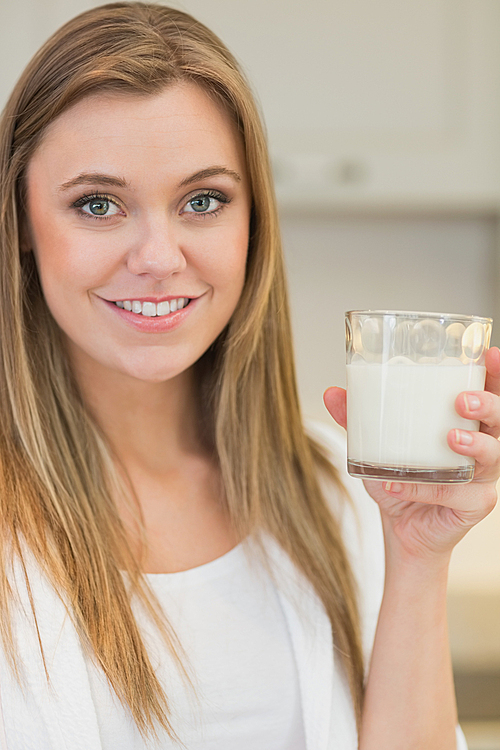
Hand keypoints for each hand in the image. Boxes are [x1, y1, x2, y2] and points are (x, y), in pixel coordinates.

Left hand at [324, 347, 499, 563]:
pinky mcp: (475, 505)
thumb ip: (357, 419)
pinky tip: (398, 486)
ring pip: (493, 457)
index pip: (490, 393)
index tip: (489, 355)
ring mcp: (483, 478)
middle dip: (488, 404)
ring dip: (474, 444)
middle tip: (461, 400)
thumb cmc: (401, 480)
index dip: (495, 374)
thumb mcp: (376, 445)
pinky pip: (457, 494)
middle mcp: (483, 448)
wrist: (400, 529)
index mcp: (467, 424)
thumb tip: (333, 393)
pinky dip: (425, 489)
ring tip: (450, 437)